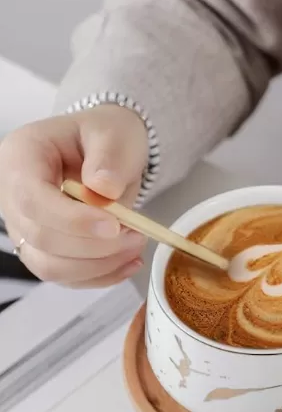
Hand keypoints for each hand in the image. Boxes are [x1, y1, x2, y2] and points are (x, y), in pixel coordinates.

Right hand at [0, 105, 148, 286]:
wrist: (109, 152)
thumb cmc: (107, 136)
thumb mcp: (114, 134)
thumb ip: (109, 158)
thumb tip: (104, 190)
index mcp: (22, 157)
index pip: (32, 199)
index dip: (72, 220)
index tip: (114, 225)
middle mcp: (14, 196)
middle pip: (40, 238)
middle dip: (94, 247)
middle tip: (136, 236)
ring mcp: (27, 226)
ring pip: (50, 266)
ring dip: (98, 266)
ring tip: (135, 248)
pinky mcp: (47, 249)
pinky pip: (67, 277)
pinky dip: (100, 276)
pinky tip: (129, 263)